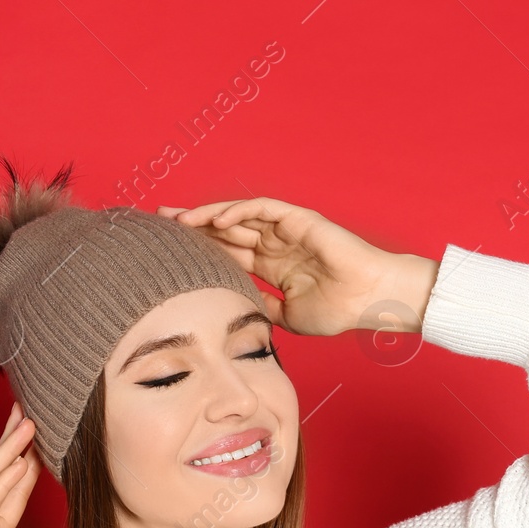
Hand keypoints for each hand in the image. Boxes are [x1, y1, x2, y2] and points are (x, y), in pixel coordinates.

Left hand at [158, 198, 438, 337]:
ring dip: (208, 215)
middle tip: (160, 222)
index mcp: (272, 266)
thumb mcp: (288, 317)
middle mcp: (275, 244)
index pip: (228, 253)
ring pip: (239, 216)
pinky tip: (215, 218)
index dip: (200, 250)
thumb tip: (237, 314)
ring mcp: (286, 230)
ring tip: (179, 219)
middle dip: (194, 226)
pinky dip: (239, 211)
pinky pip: (263, 209)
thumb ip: (263, 309)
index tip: (169, 253)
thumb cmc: (338, 309)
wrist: (368, 299)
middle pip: (226, 230)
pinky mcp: (299, 219)